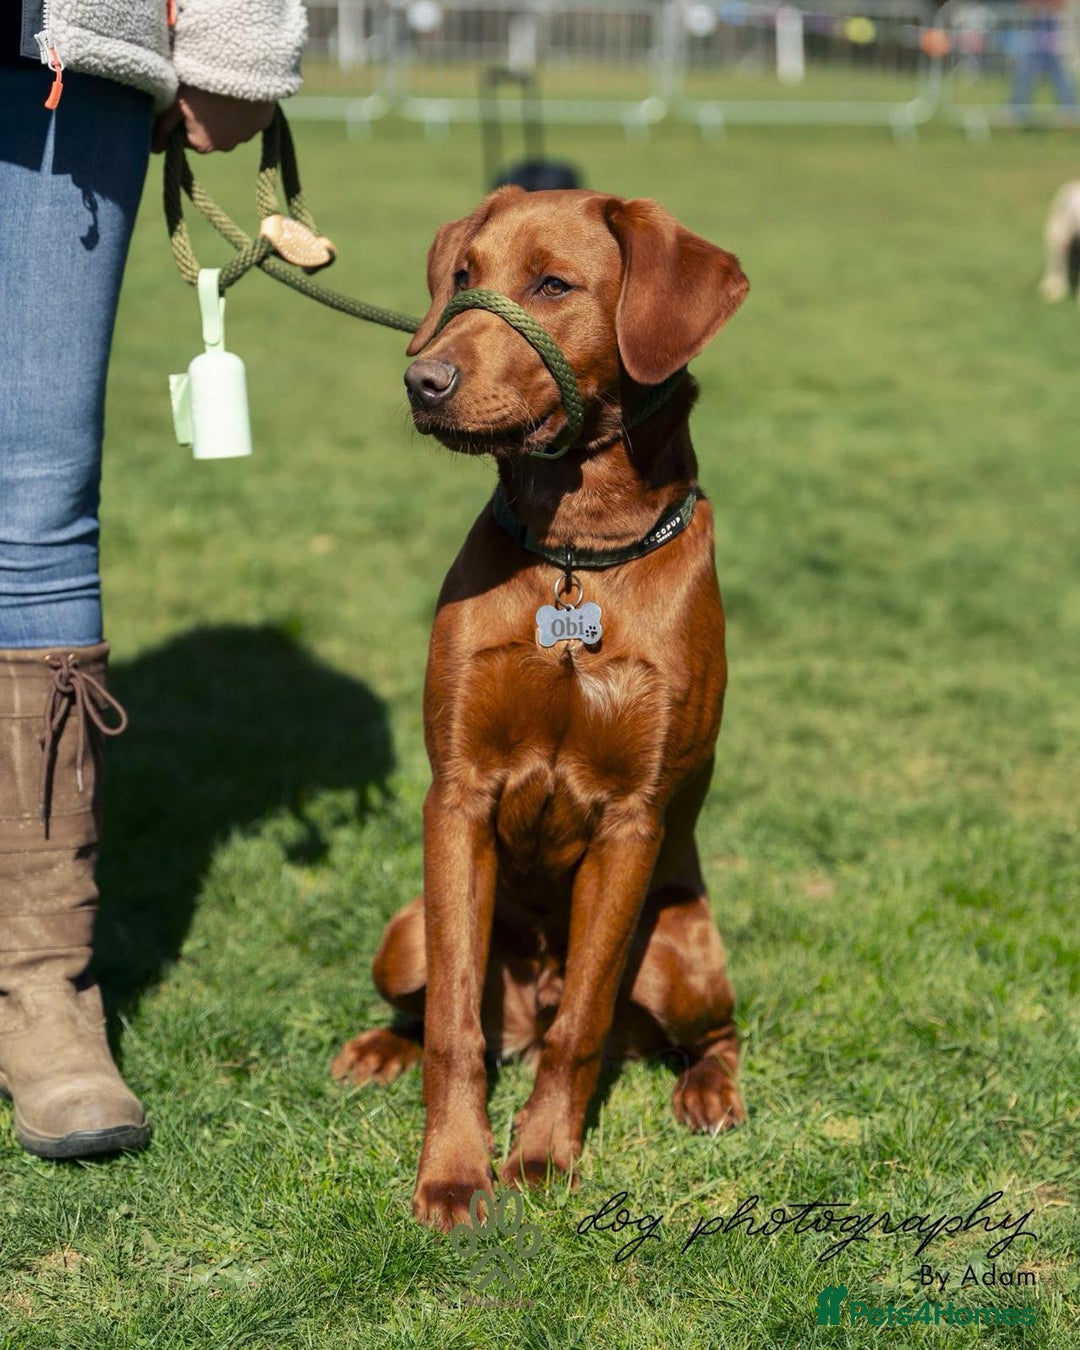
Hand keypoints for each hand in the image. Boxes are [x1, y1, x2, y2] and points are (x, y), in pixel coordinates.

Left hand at [152, 86, 275, 153]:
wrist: (238, 70)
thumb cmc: (201, 84)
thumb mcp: (176, 102)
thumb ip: (163, 127)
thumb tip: (154, 149)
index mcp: (202, 145)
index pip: (186, 136)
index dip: (182, 118)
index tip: (183, 100)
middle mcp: (225, 147)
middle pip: (210, 133)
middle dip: (205, 117)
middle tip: (203, 92)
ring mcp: (246, 136)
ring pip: (230, 126)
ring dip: (225, 113)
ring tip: (221, 90)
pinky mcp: (263, 123)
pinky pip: (249, 118)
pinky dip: (243, 108)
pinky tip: (238, 92)